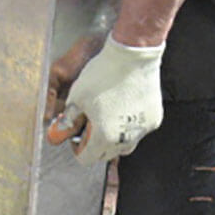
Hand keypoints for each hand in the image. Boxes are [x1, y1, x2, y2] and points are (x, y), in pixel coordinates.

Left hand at [47, 36, 164, 164]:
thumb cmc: (104, 74)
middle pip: (106, 154)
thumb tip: (60, 130)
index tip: (77, 138)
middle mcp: (125, 139)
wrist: (133, 56)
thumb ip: (69, 119)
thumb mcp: (77, 96)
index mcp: (104, 136)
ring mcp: (142, 130)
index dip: (78, 149)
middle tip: (90, 125)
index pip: (87, 158)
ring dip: (114, 137)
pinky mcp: (154, 119)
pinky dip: (130, 125)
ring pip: (125, 144)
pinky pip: (139, 130)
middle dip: (95, 144)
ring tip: (107, 116)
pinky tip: (124, 107)